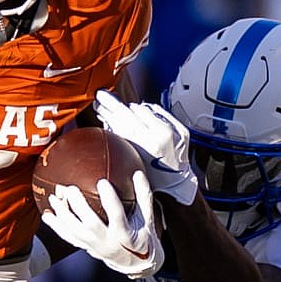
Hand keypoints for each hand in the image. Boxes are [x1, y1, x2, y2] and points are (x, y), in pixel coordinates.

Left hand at [42, 173, 164, 278]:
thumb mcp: (147, 217)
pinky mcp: (86, 249)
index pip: (117, 215)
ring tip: (53, 199)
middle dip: (79, 207)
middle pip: (90, 224)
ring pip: (75, 232)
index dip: (110, 199)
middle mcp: (108, 242)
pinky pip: (69, 238)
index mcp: (125, 234)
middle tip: (70, 188)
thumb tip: (137, 172)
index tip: (102, 181)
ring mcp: (95, 247)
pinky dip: (56, 227)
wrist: (134, 262)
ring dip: (62, 216)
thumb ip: (143, 196)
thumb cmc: (142, 234)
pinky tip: (46, 215)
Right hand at [92, 90, 197, 205]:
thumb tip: (106, 119)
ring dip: (134, 110)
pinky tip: (143, 114)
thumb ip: (120, 139)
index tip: (100, 101)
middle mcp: (161, 135)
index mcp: (147, 145)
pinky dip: (150, 112)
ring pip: (146, 109)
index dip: (109, 108)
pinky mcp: (180, 129)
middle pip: (133, 111)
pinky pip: (160, 112)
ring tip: (127, 112)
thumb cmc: (152, 178)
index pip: (123, 118)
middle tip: (106, 98)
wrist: (177, 183)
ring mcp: (173, 131)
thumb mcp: (131, 159)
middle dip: (117, 105)